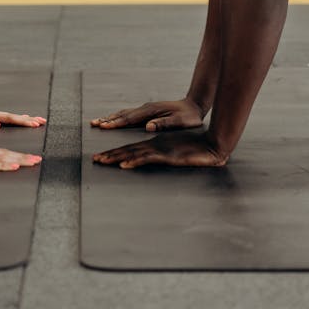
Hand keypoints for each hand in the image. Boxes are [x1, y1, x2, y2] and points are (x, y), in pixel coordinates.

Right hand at [0, 139, 41, 172]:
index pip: (3, 154)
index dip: (19, 156)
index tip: (32, 158)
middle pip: (6, 154)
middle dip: (24, 157)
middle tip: (39, 160)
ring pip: (2, 157)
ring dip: (18, 159)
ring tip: (32, 161)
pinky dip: (3, 163)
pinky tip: (12, 165)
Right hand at [91, 96, 203, 131]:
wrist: (194, 105)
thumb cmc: (188, 117)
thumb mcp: (179, 122)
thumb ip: (163, 124)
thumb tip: (148, 126)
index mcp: (150, 112)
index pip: (129, 119)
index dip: (115, 123)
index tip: (102, 126)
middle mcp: (145, 109)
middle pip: (122, 114)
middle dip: (107, 120)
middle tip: (93, 123)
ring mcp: (146, 109)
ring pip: (124, 113)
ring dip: (111, 118)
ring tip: (98, 121)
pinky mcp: (148, 111)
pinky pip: (129, 114)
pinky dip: (118, 117)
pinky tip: (115, 120)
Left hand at [92, 132, 227, 169]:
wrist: (213, 145)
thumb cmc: (198, 151)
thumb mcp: (179, 155)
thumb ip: (168, 157)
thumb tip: (160, 160)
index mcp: (156, 143)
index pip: (133, 148)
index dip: (117, 153)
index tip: (103, 157)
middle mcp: (154, 144)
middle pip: (128, 149)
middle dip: (110, 154)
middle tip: (95, 159)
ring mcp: (159, 149)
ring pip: (133, 153)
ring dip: (116, 157)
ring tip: (102, 161)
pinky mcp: (166, 155)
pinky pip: (146, 159)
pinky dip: (133, 161)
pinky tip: (123, 165)